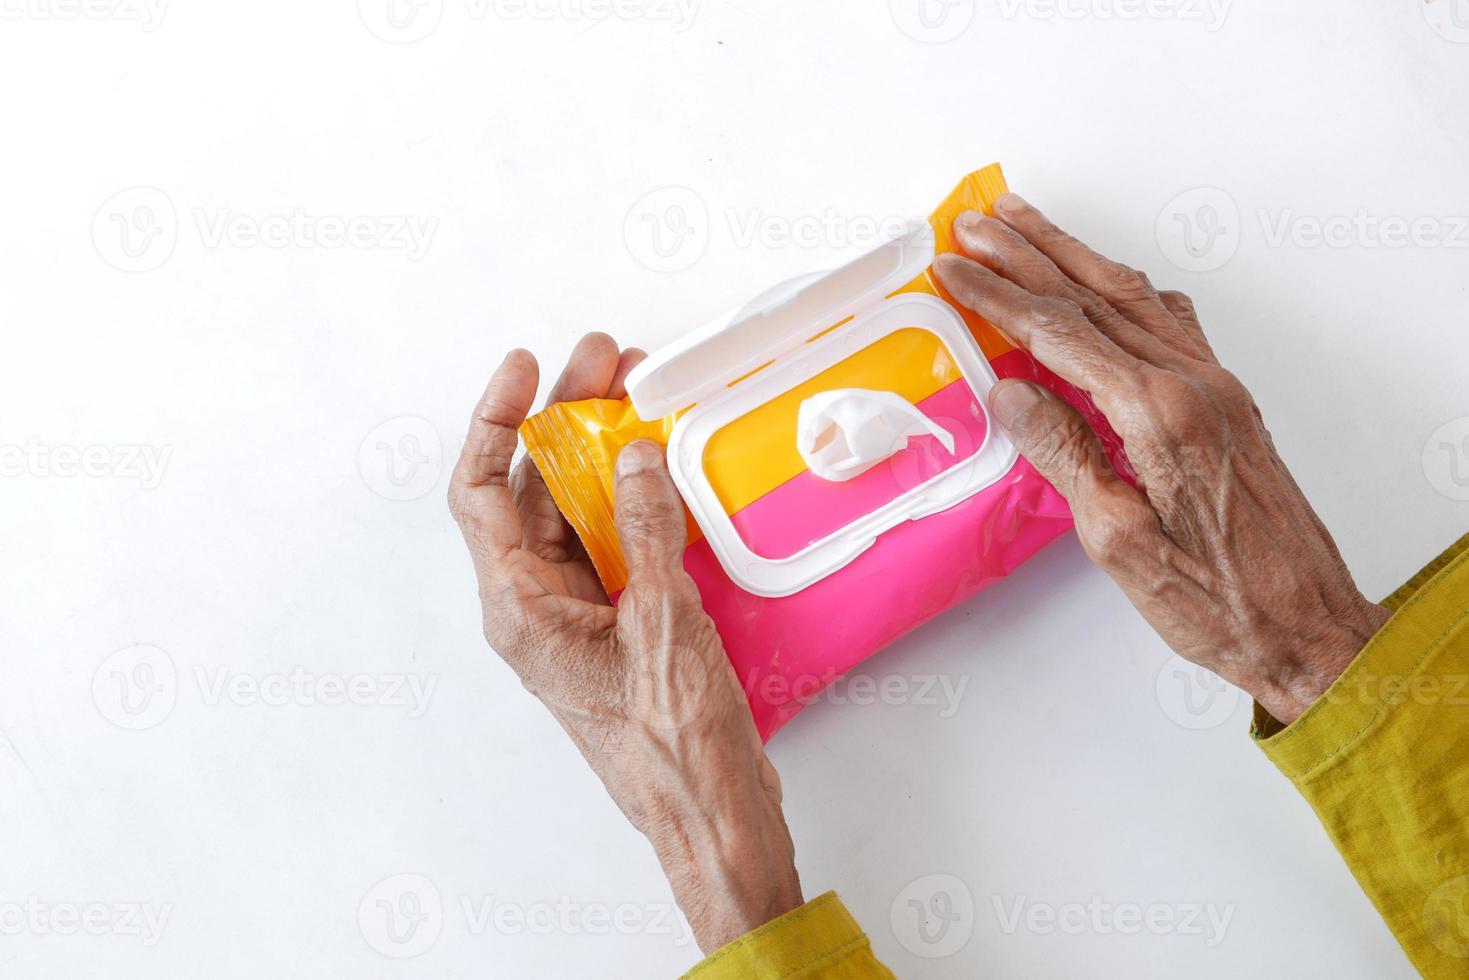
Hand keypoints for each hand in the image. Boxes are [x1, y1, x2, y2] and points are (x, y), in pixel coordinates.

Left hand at [447, 333, 802, 951]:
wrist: (712, 816)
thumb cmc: (674, 745)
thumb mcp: (662, 623)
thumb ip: (647, 529)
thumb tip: (635, 454)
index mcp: (520, 608)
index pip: (479, 493)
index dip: (494, 420)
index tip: (526, 368)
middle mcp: (537, 606)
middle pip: (531, 491)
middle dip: (564, 420)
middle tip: (607, 361)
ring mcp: (579, 614)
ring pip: (575, 512)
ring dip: (603, 454)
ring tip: (641, 395)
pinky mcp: (621, 623)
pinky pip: (615, 543)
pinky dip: (636, 498)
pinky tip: (667, 465)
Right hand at [934, 195, 1389, 725]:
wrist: (1306, 625)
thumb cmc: (1218, 600)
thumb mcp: (1118, 539)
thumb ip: (1065, 454)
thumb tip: (1011, 391)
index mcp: (1159, 415)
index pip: (1060, 333)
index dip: (999, 295)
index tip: (954, 267)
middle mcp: (1193, 384)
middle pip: (1094, 296)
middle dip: (1028, 252)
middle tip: (977, 220)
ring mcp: (1215, 385)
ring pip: (1132, 296)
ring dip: (1073, 254)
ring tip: (1027, 222)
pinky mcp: (1227, 400)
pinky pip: (1169, 320)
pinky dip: (1123, 288)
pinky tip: (1106, 279)